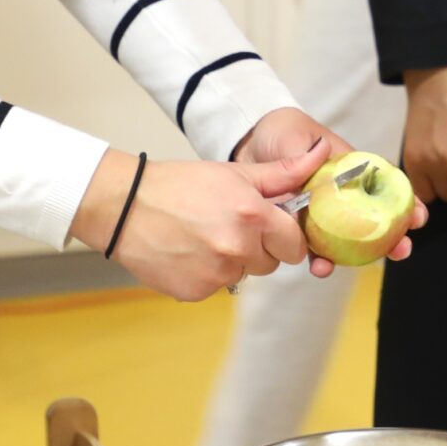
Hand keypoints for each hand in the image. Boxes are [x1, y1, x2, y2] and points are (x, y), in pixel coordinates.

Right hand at [70, 149, 307, 301]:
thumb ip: (282, 173)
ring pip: (244, 274)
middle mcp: (238, 249)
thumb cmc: (180, 185)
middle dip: (259, 247)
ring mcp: (216, 274)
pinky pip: (216, 286)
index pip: (296, 244)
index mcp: (253, 216)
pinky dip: (207, 273)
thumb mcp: (234, 173)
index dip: (284, 235)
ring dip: (232, 261)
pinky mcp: (196, 292)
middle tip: (229, 225)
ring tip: (204, 236)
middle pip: (272, 263)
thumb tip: (323, 153)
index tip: (269, 226)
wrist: (124, 207)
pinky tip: (188, 251)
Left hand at [236, 107, 423, 271]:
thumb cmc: (281, 134)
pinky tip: (321, 268)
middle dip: (392, 237)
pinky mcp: (301, 228)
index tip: (418, 217)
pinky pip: (316, 248)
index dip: (405, 203)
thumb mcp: (294, 139)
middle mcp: (341, 195)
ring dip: (359, 256)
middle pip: (372, 218)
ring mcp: (323, 214)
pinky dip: (321, 260)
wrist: (249, 146)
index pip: (384, 185)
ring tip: (366, 266)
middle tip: (402, 250)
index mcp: (349, 169)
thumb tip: (321, 153)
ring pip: (348, 240)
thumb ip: (307, 155)